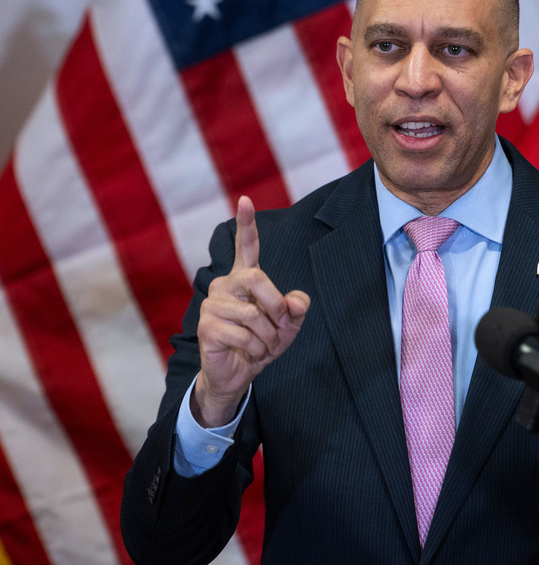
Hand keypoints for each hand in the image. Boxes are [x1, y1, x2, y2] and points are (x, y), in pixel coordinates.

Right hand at [192, 196, 309, 427]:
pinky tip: (251, 353)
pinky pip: (243, 334)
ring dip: (268, 336)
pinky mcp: (206, 326)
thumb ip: (297, 308)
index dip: (247, 224)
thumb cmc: (262, 343)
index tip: (246, 200)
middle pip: (258, 278)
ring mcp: (212, 304)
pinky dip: (257, 348)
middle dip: (276, 306)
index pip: (246, 247)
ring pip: (252, 314)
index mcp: (244, 279)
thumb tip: (295, 303)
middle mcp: (225, 285)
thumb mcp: (288, 326)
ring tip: (263, 345)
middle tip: (279, 326)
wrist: (238, 374)